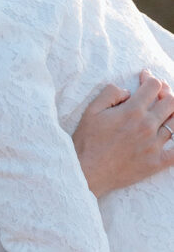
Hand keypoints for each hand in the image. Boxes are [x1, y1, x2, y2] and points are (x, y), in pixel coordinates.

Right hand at [74, 70, 173, 196]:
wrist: (86, 173)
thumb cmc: (86, 142)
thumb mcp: (91, 111)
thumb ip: (110, 93)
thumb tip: (128, 91)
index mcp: (132, 111)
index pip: (153, 86)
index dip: (150, 79)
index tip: (145, 79)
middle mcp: (146, 126)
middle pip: (171, 101)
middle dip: (165, 93)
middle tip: (158, 95)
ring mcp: (153, 145)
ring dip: (172, 114)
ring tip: (164, 114)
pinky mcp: (156, 163)